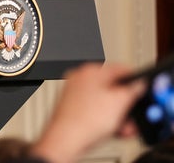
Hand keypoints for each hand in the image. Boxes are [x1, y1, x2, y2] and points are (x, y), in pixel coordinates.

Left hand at [29, 62, 146, 162]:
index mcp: (90, 70)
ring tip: (124, 126)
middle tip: (133, 114)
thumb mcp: (120, 102)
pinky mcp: (72, 108)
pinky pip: (95, 110)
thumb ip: (133, 90)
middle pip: (112, 88)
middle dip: (126, 104)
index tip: (143, 88)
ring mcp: (74, 93)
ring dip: (118, 114)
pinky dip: (106, 118)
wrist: (66, 140)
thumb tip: (139, 83)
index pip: (119, 68)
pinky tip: (113, 129)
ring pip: (104, 101)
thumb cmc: (84, 119)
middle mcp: (79, 78)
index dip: (135, 79)